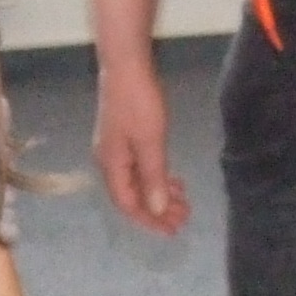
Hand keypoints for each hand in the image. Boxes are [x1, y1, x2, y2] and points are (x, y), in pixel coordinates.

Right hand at [93, 56, 190, 235]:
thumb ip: (153, 177)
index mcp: (112, 166)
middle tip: (184, 218)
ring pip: (139, 182)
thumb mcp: (150, 143)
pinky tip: (172, 180)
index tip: (172, 230)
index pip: (128, 204)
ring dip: (159, 194)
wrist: (126, 66)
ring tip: (183, 202)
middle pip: (133, 196)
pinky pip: (141, 167)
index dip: (150, 220)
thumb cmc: (138, 103)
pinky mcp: (125, 137)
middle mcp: (110, 161)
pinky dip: (157, 177)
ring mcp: (116, 149)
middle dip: (158, 209)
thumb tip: (155, 209)